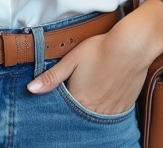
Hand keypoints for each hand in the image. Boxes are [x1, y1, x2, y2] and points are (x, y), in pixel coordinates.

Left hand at [25, 0, 162, 115]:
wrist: (132, 46)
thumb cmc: (100, 49)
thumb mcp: (72, 59)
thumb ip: (51, 77)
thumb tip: (31, 89)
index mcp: (80, 99)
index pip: (65, 110)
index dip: (63, 104)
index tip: (65, 93)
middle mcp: (95, 110)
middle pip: (81, 115)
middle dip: (77, 107)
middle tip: (80, 90)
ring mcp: (112, 110)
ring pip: (96, 117)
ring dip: (91, 109)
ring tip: (92, 92)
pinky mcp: (125, 106)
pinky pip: (112, 115)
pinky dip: (106, 109)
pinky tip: (105, 95)